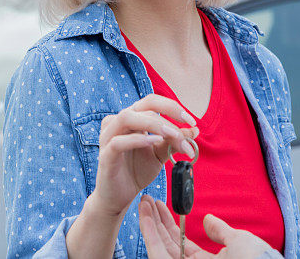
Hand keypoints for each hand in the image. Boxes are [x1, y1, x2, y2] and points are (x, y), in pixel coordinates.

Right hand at [90, 95, 198, 217]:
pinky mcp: (105, 156)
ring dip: (154, 124)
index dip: (172, 107)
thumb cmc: (137, 171)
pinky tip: (154, 143)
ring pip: (127, 117)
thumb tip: (194, 130)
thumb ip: (174, 141)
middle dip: (168, 116)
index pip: (151, 101)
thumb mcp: (160, 154)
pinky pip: (118, 142)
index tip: (191, 121)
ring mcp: (108, 137)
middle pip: (143, 106)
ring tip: (172, 135)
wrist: (119, 197)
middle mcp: (117, 123)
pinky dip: (137, 140)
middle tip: (186, 131)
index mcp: (132, 118)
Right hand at [138, 195, 277, 258]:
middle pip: (169, 242)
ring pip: (160, 246)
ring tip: (144, 203)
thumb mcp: (240, 241)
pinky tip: (145, 216)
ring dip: (150, 223)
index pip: (184, 243)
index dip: (172, 224)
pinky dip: (149, 233)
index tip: (164, 208)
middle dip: (158, 221)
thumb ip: (221, 231)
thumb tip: (208, 219)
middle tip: (149, 201)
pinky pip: (157, 253)